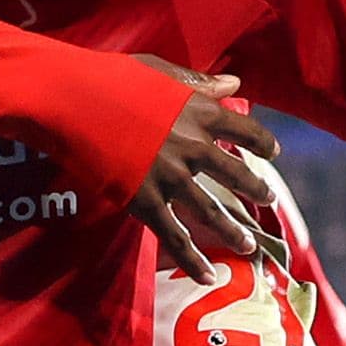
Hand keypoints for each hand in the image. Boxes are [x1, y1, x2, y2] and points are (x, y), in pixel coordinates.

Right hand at [128, 59, 279, 284]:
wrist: (73, 102)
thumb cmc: (110, 78)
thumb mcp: (158, 70)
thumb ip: (197, 81)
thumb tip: (234, 82)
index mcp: (198, 112)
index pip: (244, 128)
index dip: (262, 141)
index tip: (272, 151)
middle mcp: (192, 147)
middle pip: (235, 173)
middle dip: (256, 189)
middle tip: (269, 201)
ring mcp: (170, 177)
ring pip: (211, 212)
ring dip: (233, 231)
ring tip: (248, 245)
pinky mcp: (145, 201)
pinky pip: (174, 237)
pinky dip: (192, 260)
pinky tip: (207, 275)